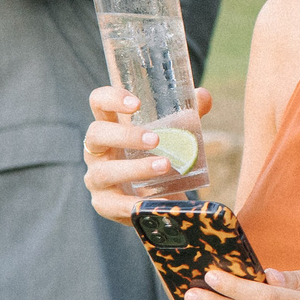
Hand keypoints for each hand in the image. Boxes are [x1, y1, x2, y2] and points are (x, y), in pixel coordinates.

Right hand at [84, 84, 213, 223]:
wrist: (154, 200)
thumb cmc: (156, 157)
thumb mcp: (169, 136)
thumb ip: (186, 116)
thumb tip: (203, 95)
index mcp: (109, 126)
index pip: (98, 102)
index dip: (111, 98)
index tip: (136, 103)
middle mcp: (96, 150)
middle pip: (96, 134)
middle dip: (125, 136)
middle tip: (155, 139)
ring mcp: (96, 177)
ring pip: (104, 171)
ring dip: (135, 168)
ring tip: (164, 166)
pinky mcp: (103, 204)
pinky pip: (113, 204)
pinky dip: (134, 203)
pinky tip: (156, 200)